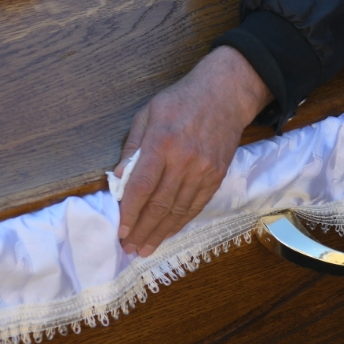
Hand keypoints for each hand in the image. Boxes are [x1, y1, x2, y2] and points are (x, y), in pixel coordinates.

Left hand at [116, 46, 273, 256]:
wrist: (225, 94)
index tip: (121, 231)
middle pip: (160, 204)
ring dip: (161, 233)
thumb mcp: (148, 113)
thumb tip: (118, 179)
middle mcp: (184, 160)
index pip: (142, 186)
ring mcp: (204, 170)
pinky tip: (168, 232)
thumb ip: (133, 147)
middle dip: (142, 230)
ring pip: (179, 210)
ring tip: (146, 248)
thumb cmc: (180, 101)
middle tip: (129, 248)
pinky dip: (181, 222)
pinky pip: (196, 206)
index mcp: (162, 142)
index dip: (130, 212)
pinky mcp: (217, 176)